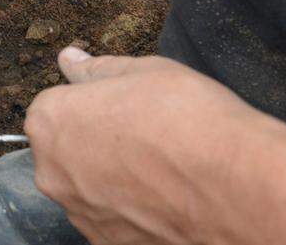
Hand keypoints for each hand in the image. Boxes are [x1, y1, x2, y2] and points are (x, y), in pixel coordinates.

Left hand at [25, 47, 264, 243]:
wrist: (236, 188)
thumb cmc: (188, 120)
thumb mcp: (143, 72)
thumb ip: (96, 69)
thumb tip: (70, 59)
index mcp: (50, 120)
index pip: (54, 106)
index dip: (91, 103)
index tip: (122, 106)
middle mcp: (52, 171)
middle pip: (64, 149)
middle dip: (93, 141)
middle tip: (143, 136)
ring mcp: (78, 212)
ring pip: (85, 185)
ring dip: (109, 176)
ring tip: (157, 167)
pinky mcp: (106, 242)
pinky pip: (109, 217)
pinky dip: (128, 208)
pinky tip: (162, 196)